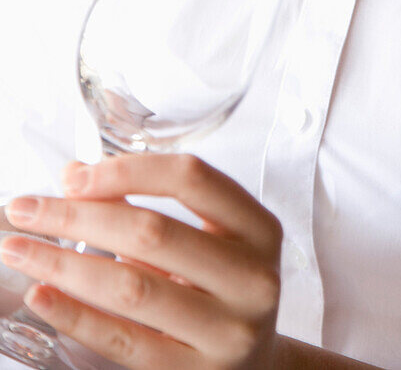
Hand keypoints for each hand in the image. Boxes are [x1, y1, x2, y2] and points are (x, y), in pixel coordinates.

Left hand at [0, 154, 283, 369]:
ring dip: (65, 263)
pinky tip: (43, 296)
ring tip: (21, 249)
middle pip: (152, 232)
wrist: (256, 367)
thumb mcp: (208, 239)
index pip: (191, 178)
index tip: (73, 177)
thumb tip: (74, 178)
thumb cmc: (222, 289)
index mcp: (258, 228)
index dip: (128, 170)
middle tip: (26, 210)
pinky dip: (76, 316)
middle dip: (78, 216)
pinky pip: (123, 343)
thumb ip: (148, 203)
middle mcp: (251, 278)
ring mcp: (226, 331)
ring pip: (132, 288)